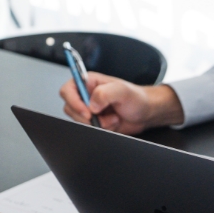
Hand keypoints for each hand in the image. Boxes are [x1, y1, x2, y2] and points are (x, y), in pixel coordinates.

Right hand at [60, 73, 183, 133]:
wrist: (146, 113)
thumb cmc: (137, 98)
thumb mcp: (122, 91)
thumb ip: (105, 94)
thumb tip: (91, 104)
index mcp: (89, 82)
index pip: (68, 90)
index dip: (73, 102)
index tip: (87, 112)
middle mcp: (87, 95)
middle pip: (71, 108)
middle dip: (87, 117)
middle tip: (101, 117)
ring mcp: (90, 110)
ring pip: (80, 122)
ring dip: (98, 124)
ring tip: (113, 118)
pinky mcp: (95, 122)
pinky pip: (90, 130)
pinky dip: (103, 130)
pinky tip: (114, 124)